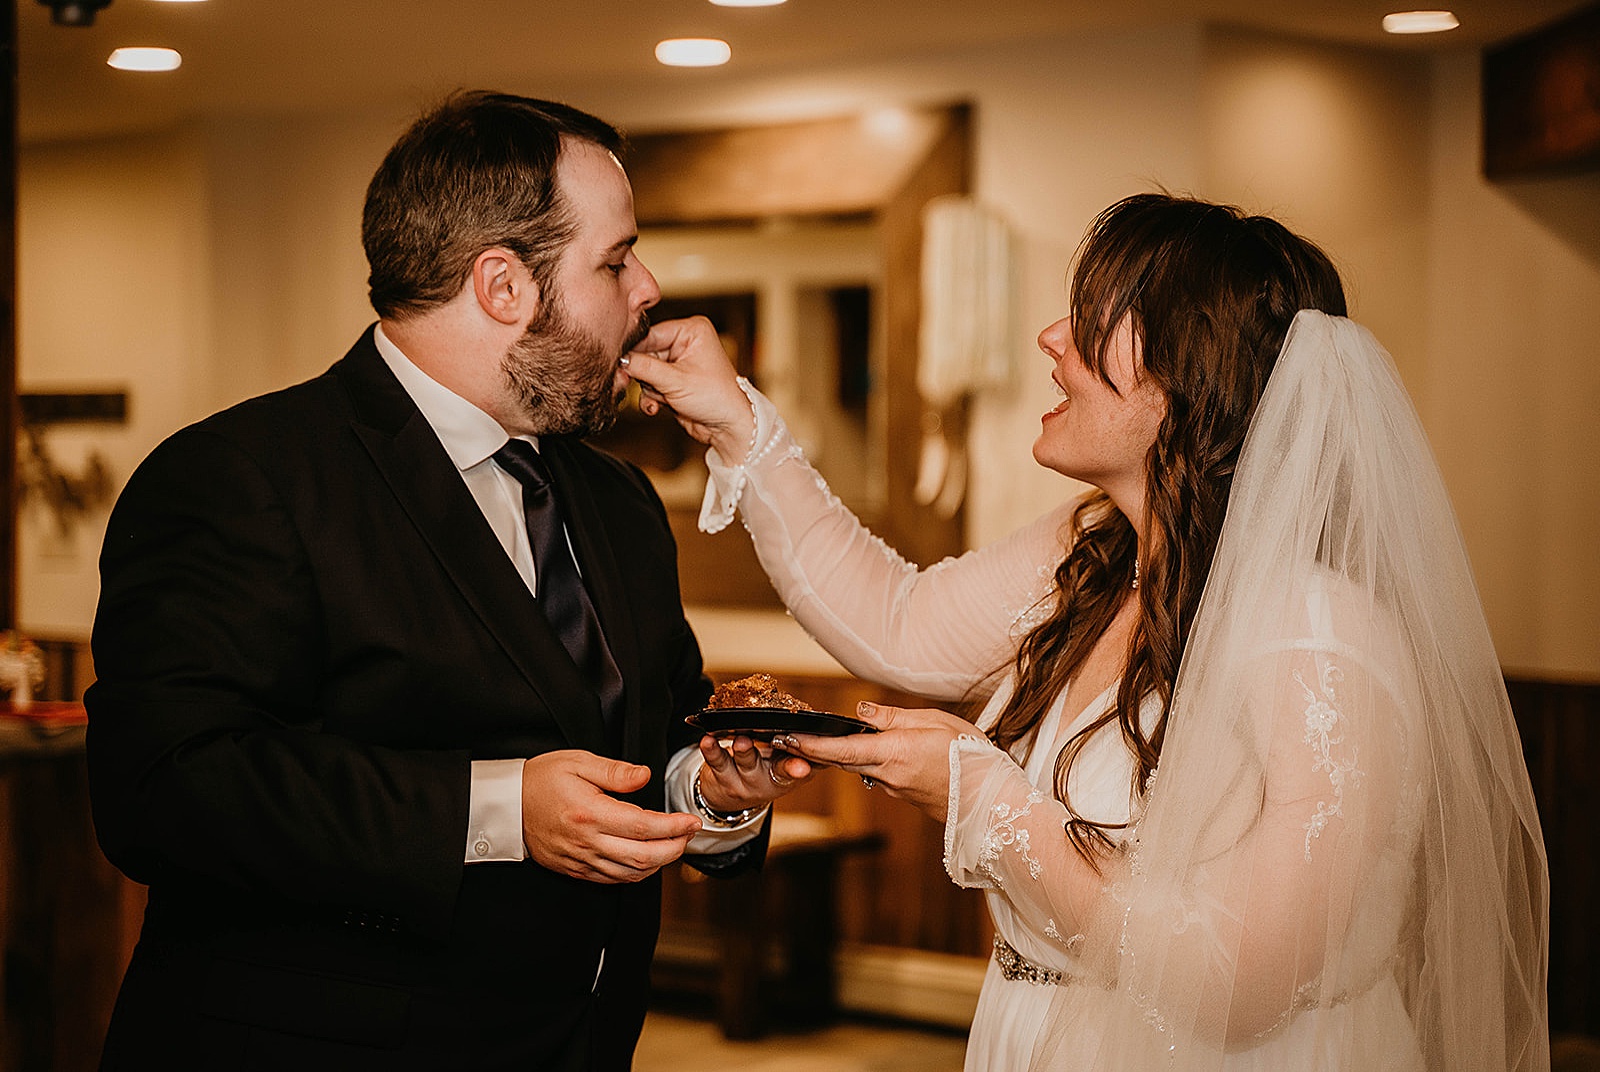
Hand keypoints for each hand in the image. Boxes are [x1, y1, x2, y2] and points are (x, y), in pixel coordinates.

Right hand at [520, 750, 701, 883]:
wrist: (507, 805)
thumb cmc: (541, 780)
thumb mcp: (578, 762)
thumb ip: (615, 771)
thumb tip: (645, 776)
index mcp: (590, 813)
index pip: (644, 827)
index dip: (674, 827)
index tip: (691, 821)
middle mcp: (587, 842)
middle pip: (643, 857)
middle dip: (674, 849)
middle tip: (689, 834)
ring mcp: (581, 860)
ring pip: (631, 874)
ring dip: (659, 864)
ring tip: (674, 845)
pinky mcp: (575, 870)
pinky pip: (613, 880)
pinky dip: (636, 873)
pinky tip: (647, 860)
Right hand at [621, 317, 755, 461]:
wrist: (729, 429)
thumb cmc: (717, 399)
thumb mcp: (676, 380)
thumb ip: (643, 367)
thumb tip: (617, 359)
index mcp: (691, 330)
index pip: (650, 333)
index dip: (632, 350)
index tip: (616, 362)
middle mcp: (685, 343)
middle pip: (644, 353)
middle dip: (643, 374)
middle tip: (638, 385)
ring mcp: (678, 363)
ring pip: (644, 372)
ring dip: (649, 389)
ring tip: (662, 398)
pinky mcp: (673, 382)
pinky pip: (650, 385)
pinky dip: (651, 398)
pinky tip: (657, 407)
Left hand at [696, 733, 814, 813]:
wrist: (729, 797)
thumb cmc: (762, 770)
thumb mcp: (783, 765)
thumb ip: (799, 751)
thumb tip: (825, 731)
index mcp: (785, 776)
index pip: (795, 771)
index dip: (800, 769)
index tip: (805, 767)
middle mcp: (764, 781)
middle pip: (773, 768)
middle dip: (776, 761)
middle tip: (782, 748)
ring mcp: (741, 780)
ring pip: (744, 764)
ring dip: (744, 752)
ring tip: (743, 741)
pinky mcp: (720, 775)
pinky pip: (716, 762)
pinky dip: (712, 750)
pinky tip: (708, 740)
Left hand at [777, 702, 970, 822]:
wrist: (992, 801)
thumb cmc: (970, 757)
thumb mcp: (936, 722)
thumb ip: (895, 716)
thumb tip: (864, 711)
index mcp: (893, 752)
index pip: (840, 748)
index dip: (810, 744)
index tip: (787, 738)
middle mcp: (888, 775)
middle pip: (843, 760)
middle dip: (816, 750)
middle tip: (790, 739)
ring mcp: (895, 789)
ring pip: (861, 767)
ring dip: (844, 755)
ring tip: (827, 741)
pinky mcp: (904, 796)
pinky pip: (879, 775)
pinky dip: (870, 762)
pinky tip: (877, 752)